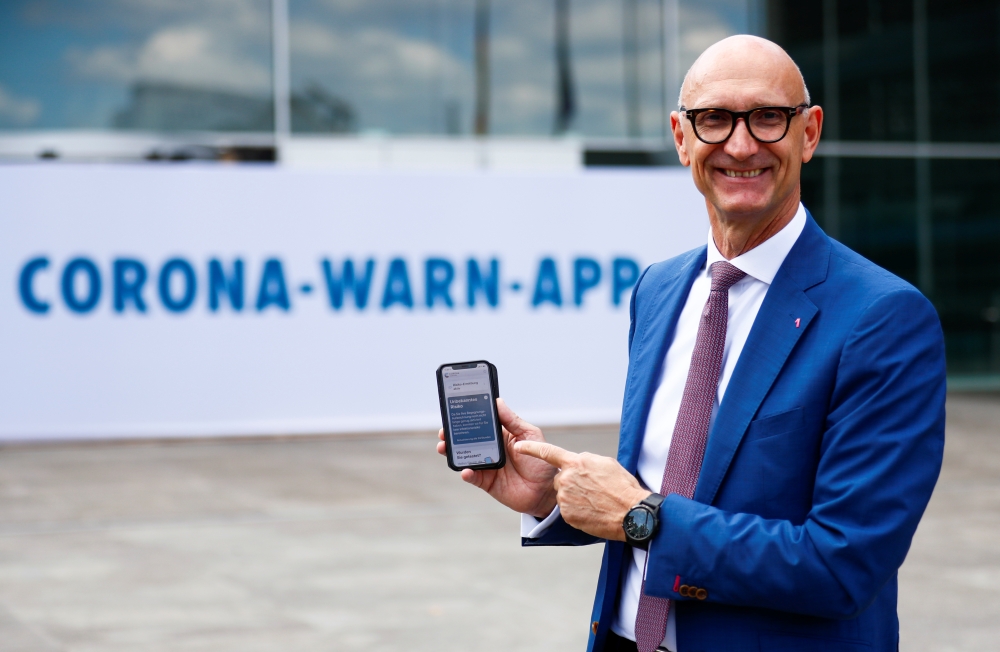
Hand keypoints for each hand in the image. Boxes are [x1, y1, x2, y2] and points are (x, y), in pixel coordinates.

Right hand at [436, 398, 557, 517]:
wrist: (546, 490)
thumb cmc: (541, 460)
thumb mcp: (529, 435)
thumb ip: (512, 420)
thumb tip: (497, 401)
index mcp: (501, 435)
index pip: (480, 424)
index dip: (467, 418)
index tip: (455, 412)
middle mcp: (491, 449)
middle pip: (467, 440)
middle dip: (453, 435)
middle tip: (444, 432)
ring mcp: (487, 466)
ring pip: (465, 457)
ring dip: (453, 452)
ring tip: (445, 448)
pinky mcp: (487, 482)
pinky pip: (473, 477)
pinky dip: (467, 473)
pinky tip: (465, 470)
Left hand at [513, 440, 648, 540]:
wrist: (630, 513)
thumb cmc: (621, 487)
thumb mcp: (605, 464)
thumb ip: (586, 461)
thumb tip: (578, 463)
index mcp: (575, 463)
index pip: (548, 453)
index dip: (531, 448)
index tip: (518, 446)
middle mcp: (566, 479)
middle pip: (560, 479)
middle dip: (571, 482)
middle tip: (591, 488)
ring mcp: (565, 497)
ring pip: (564, 494)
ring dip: (575, 496)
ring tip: (595, 500)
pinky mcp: (567, 514)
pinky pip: (568, 509)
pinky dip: (577, 510)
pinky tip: (592, 510)